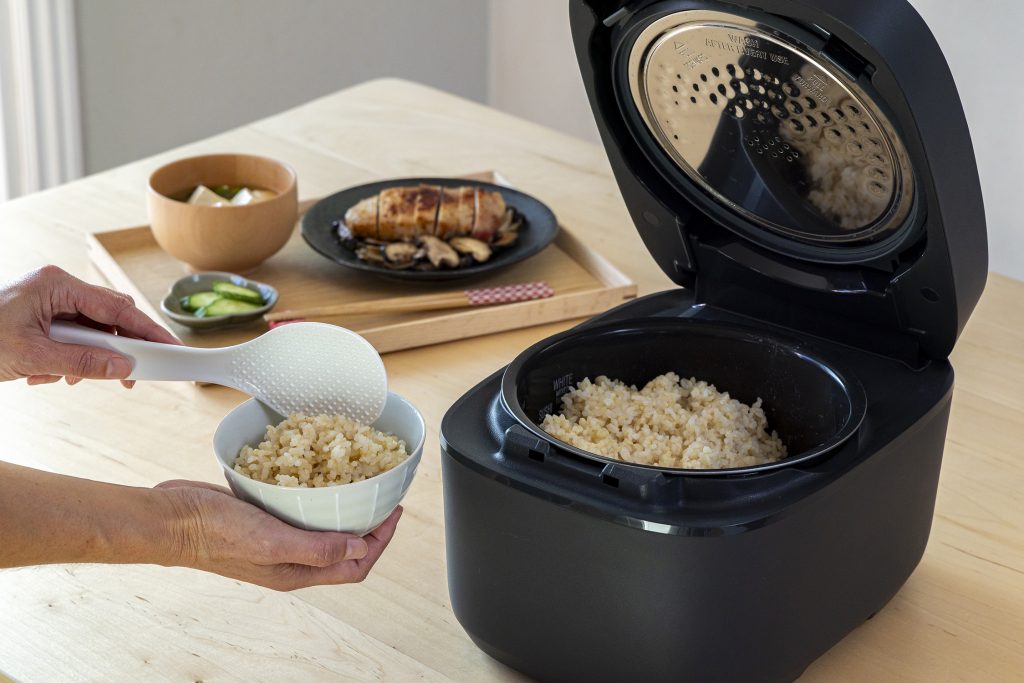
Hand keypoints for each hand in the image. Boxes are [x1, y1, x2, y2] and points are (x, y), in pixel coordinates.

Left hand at [0, 265, 178, 386]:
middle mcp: (55, 287)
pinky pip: (69, 337)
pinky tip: (45, 374)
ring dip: (83, 359)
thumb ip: (82, 362)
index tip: (169, 348)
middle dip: (113, 349)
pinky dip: (65, 358)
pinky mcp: (39, 316)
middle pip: (107, 317)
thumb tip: (122, 367)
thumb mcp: (32, 357)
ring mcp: (47, 301)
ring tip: (60, 377)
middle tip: (124, 378)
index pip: (117, 307)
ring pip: (89, 331)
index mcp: (56, 285)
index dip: (146, 330)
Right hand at [156, 480, 401, 590]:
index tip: (394, 511)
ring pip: (323, 528)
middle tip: (381, 495)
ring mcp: (276, 539)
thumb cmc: (217, 533)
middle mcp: (291, 559)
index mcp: (297, 572)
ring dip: (343, 509)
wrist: (172, 518)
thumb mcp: (273, 542)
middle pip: (344, 549)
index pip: (355, 566)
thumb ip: (318, 549)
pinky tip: (318, 474)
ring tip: (358, 482)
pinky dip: (315, 496)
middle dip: (368, 525)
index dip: (381, 542)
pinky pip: (300, 510)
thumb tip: (362, 548)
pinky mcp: (263, 518)